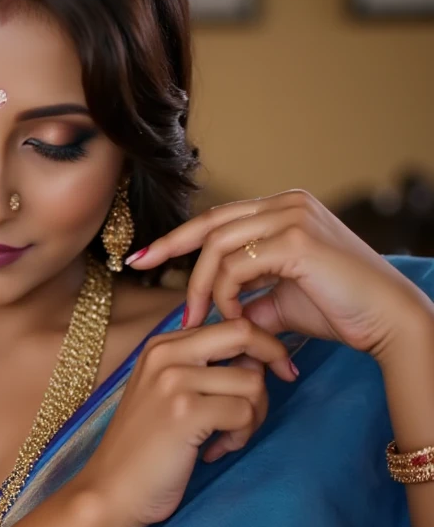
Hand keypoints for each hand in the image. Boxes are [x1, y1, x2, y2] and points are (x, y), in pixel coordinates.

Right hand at [80, 319, 295, 526]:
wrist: (110, 489)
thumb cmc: (144, 447)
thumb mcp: (165, 392)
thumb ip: (201, 368)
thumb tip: (257, 361)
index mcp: (161, 345)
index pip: (230, 323)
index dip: (263, 346)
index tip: (276, 371)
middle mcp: (166, 354)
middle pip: (245, 334)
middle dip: (273, 363)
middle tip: (265, 398)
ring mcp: (174, 381)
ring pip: (252, 382)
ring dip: (253, 416)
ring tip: (227, 437)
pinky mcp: (186, 412)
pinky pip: (243, 413)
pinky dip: (240, 436)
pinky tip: (216, 450)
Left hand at [126, 189, 433, 362]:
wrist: (388, 323)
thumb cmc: (340, 311)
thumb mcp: (280, 301)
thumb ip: (247, 299)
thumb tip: (217, 312)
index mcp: (282, 210)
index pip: (218, 218)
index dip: (178, 236)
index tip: (143, 255)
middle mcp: (287, 203)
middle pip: (210, 224)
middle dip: (169, 247)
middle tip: (138, 266)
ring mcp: (293, 217)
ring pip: (218, 246)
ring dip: (203, 285)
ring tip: (198, 317)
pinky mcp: (297, 240)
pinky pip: (238, 266)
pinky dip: (226, 293)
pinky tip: (232, 318)